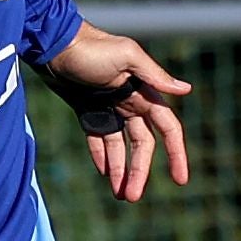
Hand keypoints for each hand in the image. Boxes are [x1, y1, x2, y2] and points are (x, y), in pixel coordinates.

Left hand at [43, 24, 191, 202]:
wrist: (54, 43)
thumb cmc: (92, 46)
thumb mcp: (126, 56)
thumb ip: (153, 74)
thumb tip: (186, 90)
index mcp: (144, 91)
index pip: (167, 129)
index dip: (176, 154)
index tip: (180, 180)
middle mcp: (130, 102)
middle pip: (142, 145)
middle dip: (140, 171)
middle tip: (133, 197)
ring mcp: (109, 107)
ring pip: (120, 147)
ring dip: (121, 170)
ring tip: (120, 195)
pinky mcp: (87, 109)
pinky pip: (98, 139)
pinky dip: (102, 156)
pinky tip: (103, 174)